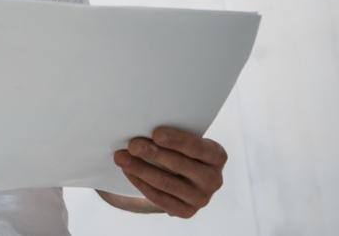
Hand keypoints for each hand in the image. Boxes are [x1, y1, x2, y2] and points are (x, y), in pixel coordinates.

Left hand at [113, 126, 227, 217]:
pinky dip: (141, 183)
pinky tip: (128, 172)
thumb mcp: (182, 143)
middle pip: (180, 164)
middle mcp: (213, 179)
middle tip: (132, 145)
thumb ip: (169, 137)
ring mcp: (201, 198)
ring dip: (141, 169)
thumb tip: (141, 128)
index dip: (177, 140)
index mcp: (216, 156)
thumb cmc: (178, 152)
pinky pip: (160, 198)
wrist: (180, 181)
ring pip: (167, 183)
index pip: (197, 147)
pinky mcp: (186, 211)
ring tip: (122, 158)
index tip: (156, 133)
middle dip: (153, 153)